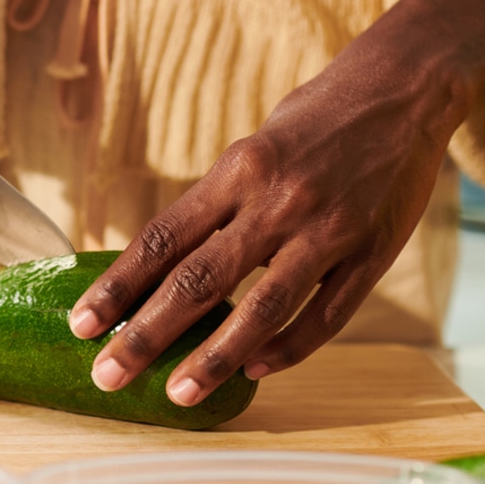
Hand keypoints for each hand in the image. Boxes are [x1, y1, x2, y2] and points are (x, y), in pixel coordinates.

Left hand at [70, 0, 484, 405]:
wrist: (402, 88)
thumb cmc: (313, 118)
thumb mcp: (251, 147)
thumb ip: (218, 203)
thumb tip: (169, 262)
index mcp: (237, 169)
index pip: (163, 238)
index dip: (119, 285)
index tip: (82, 323)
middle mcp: (277, 200)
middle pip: (200, 279)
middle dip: (147, 333)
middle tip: (108, 375)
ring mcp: (327, 230)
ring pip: (262, 308)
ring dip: (215, 358)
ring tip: (177, 395)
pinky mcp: (372, 253)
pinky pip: (326, 316)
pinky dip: (288, 348)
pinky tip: (255, 371)